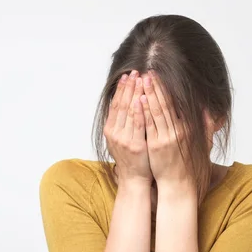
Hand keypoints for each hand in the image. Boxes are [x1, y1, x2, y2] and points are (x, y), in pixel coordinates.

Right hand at [103, 70, 152, 186]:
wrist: (135, 179)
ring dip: (134, 94)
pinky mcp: (135, 146)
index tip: (128, 75)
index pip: (116, 104)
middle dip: (128, 87)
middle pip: (121, 105)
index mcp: (111, 130)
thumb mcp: (123, 139)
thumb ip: (123, 123)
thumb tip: (127, 103)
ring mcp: (124, 139)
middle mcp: (115, 133)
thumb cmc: (133, 159)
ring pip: (128, 112)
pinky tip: (141, 99)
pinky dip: (138, 111)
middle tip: (135, 71)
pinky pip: (137, 125)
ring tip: (140, 79)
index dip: (121, 89)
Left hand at [139, 71, 195, 191]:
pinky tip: (140, 99)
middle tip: (149, 72)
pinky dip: (145, 111)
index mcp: (187, 128)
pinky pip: (150, 125)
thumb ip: (206, 126)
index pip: (176, 103)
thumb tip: (207, 109)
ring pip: (157, 111)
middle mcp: (178, 130)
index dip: (166, 89)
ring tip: (142, 80)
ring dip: (149, 94)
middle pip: (166, 103)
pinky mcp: (157, 145)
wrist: (179, 184)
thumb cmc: (187, 164)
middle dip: (156, 86)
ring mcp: (167, 137)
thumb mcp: (202, 144)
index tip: (159, 76)